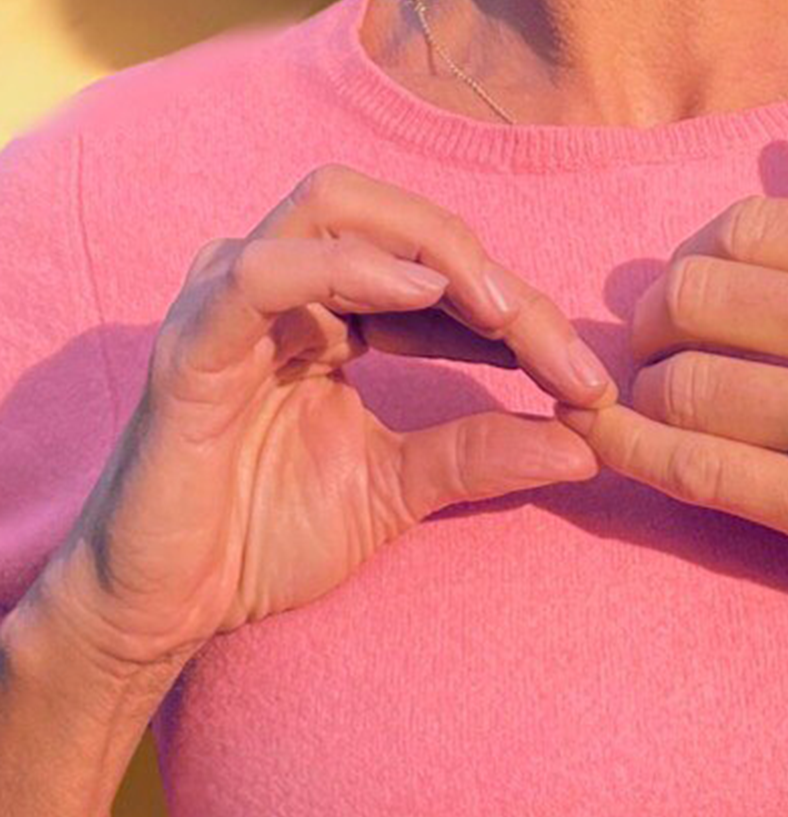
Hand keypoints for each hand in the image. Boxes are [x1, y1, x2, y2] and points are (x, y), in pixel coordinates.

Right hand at [44, 163, 616, 676]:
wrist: (173, 605)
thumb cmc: (267, 538)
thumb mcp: (399, 490)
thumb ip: (481, 454)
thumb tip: (586, 444)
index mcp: (333, 320)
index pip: (439, 282)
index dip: (522, 319)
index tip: (587, 383)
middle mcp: (286, 292)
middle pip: (400, 226)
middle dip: (491, 276)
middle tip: (560, 353)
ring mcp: (233, 305)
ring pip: (335, 211)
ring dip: (435, 252)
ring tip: (505, 315)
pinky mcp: (194, 344)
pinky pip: (265, 272)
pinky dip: (347, 271)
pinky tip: (421, 297)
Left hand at [556, 68, 787, 652]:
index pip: (745, 230)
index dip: (694, 257)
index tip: (689, 290)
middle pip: (693, 298)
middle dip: (649, 319)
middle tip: (649, 343)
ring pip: (683, 386)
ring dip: (641, 390)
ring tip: (647, 395)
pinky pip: (693, 471)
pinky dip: (630, 453)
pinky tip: (607, 441)